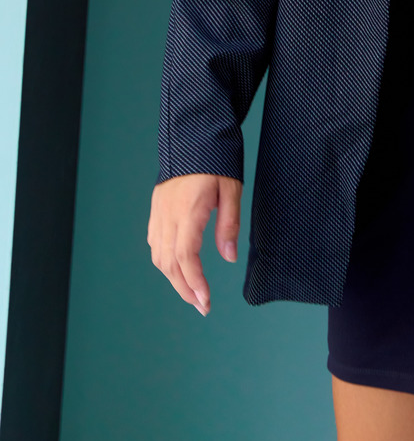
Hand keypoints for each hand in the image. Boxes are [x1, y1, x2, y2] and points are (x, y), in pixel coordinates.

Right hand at [147, 173, 241, 315]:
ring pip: (159, 255)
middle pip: (169, 263)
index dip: (194, 283)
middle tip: (202, 306)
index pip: (186, 257)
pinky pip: (155, 242)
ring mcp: (159, 211)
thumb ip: (228, 224)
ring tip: (192, 292)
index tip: (206, 302)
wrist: (194, 133)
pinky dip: (165, 260)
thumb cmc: (217, 159)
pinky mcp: (156, 207)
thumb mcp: (231, 188)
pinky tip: (178, 267)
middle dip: (185, 289)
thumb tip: (228, 258)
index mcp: (188, 210)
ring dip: (174, 278)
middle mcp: (168, 215)